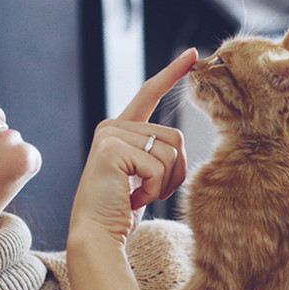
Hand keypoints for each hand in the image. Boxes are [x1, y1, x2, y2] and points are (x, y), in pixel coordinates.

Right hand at [68, 48, 195, 247]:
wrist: (96, 234)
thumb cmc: (120, 210)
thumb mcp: (142, 175)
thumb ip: (154, 152)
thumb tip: (177, 142)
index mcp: (120, 129)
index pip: (149, 93)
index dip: (171, 74)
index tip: (192, 55)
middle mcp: (112, 126)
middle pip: (175, 136)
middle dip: (173, 172)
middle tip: (146, 192)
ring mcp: (110, 135)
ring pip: (170, 151)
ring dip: (163, 183)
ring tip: (137, 195)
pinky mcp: (112, 149)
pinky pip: (158, 166)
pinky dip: (153, 190)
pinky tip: (131, 198)